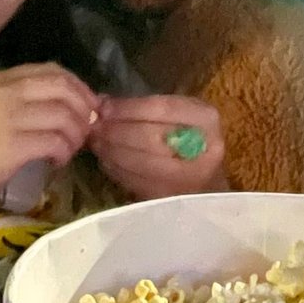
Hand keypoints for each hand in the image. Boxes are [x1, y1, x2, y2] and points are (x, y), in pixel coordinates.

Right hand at [0, 64, 100, 233]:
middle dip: (84, 110)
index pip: (53, 70)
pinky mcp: (12, 145)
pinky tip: (56, 163)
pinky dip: (64, 154)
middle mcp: (3, 91)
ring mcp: (7, 117)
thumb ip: (24, 103)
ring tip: (68, 151)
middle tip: (85, 132)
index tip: (87, 109)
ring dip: (76, 136)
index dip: (78, 88)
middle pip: (64, 88)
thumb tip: (73, 107)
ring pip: (65, 116)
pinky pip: (57, 142)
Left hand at [90, 95, 227, 199]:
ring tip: (96, 142)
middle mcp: (204, 149)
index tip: (103, 107)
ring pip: (141, 163)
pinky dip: (116, 170)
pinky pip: (137, 183)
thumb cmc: (190, 141)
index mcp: (206, 119)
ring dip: (112, 152)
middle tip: (94, 127)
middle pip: (150, 138)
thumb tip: (102, 103)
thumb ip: (146, 108)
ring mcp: (190, 179)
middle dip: (116, 132)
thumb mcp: (179, 115)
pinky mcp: (172, 199)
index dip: (129, 108)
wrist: (209, 184)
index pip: (162, 109)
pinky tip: (106, 160)